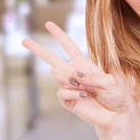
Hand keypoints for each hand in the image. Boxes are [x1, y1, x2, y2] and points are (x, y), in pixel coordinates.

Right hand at [22, 22, 139, 132]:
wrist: (116, 115)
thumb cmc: (115, 96)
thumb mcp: (110, 82)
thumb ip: (93, 76)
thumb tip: (74, 75)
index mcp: (84, 64)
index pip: (69, 47)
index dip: (59, 35)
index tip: (48, 24)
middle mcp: (74, 74)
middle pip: (51, 59)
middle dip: (38, 49)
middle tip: (24, 40)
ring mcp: (69, 87)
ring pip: (56, 74)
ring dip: (69, 77)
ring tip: (83, 85)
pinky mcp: (67, 100)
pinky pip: (61, 91)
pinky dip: (73, 91)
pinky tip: (84, 94)